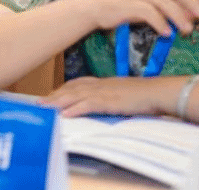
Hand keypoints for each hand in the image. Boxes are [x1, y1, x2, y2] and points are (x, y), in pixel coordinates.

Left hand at [44, 76, 173, 117]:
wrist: (160, 92)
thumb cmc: (146, 95)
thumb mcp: (124, 94)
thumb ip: (111, 97)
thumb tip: (103, 104)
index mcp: (103, 82)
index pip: (77, 84)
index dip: (62, 89)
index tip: (50, 95)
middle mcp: (100, 85)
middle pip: (71, 89)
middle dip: (54, 96)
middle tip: (38, 102)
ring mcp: (104, 92)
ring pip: (75, 96)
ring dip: (57, 102)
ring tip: (43, 107)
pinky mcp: (110, 101)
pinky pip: (88, 105)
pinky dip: (75, 109)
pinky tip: (65, 114)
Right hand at [85, 0, 198, 36]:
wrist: (96, 7)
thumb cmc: (127, 5)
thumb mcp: (150, 2)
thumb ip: (171, 6)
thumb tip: (193, 15)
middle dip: (190, 2)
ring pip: (163, 1)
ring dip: (178, 15)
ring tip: (187, 30)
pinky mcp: (127, 5)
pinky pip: (147, 12)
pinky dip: (160, 22)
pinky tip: (167, 33)